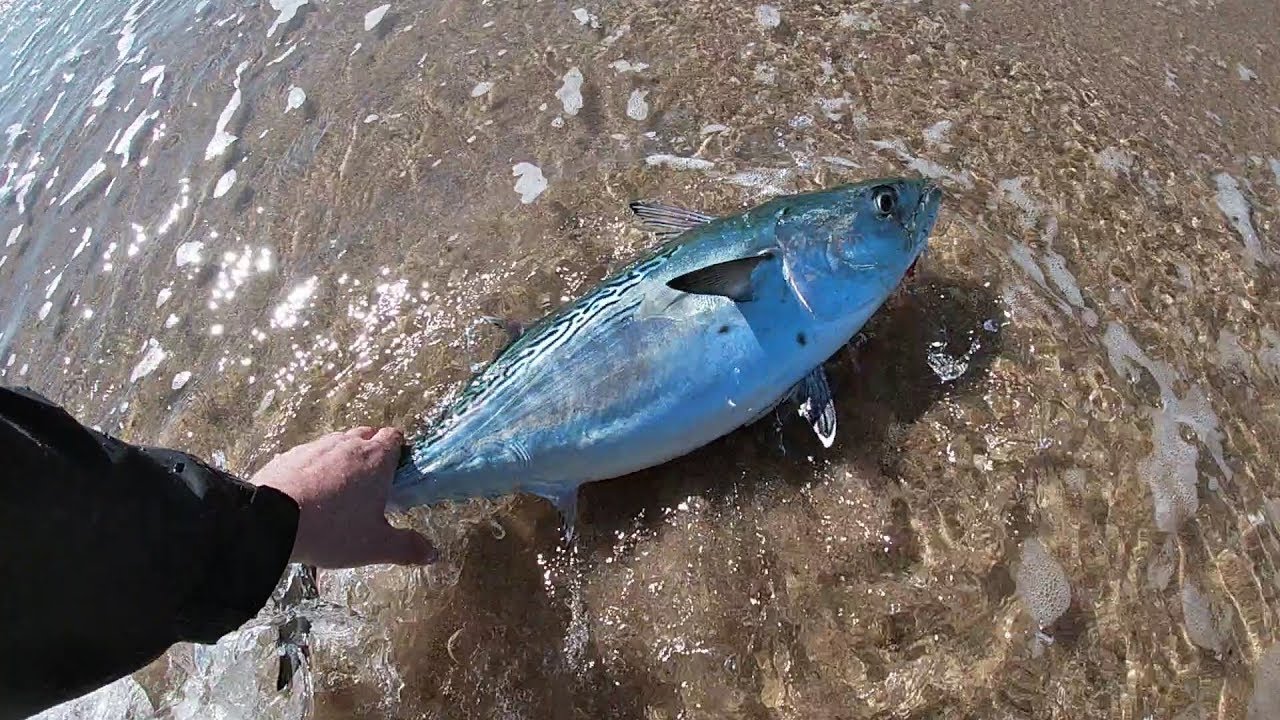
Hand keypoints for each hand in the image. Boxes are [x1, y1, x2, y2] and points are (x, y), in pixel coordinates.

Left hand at [251, 427, 437, 568]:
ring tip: (337, 490)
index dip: (398, 451)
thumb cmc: (332, 530)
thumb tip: (433, 553)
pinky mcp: (288, 455)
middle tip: (370, 484)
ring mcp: (315, 447)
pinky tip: (307, 493)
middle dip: (371, 451)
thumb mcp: (375, 545)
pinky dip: (313, 468)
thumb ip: (407, 547)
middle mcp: (347, 444)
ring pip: (336, 443)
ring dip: (342, 459)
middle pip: (366, 434)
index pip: (395, 437)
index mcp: (376, 458)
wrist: (270, 521)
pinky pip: (308, 456)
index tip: (396, 473)